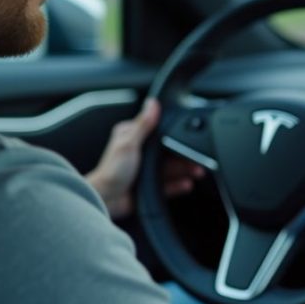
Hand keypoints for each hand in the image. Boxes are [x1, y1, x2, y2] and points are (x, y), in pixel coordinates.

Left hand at [86, 98, 206, 219]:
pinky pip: (167, 185)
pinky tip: (187, 184)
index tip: (189, 138)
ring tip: (197, 171)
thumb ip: (143, 124)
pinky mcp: (147, 187)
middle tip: (198, 159)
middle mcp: (139, 153)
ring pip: (169, 168)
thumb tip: (152, 103)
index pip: (158, 132)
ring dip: (184, 170)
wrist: (105, 200)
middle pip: (167, 152)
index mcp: (131, 137)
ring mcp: (143, 170)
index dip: (174, 135)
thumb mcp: (129, 143)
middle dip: (184, 156)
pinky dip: (178, 185)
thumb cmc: (111, 171)